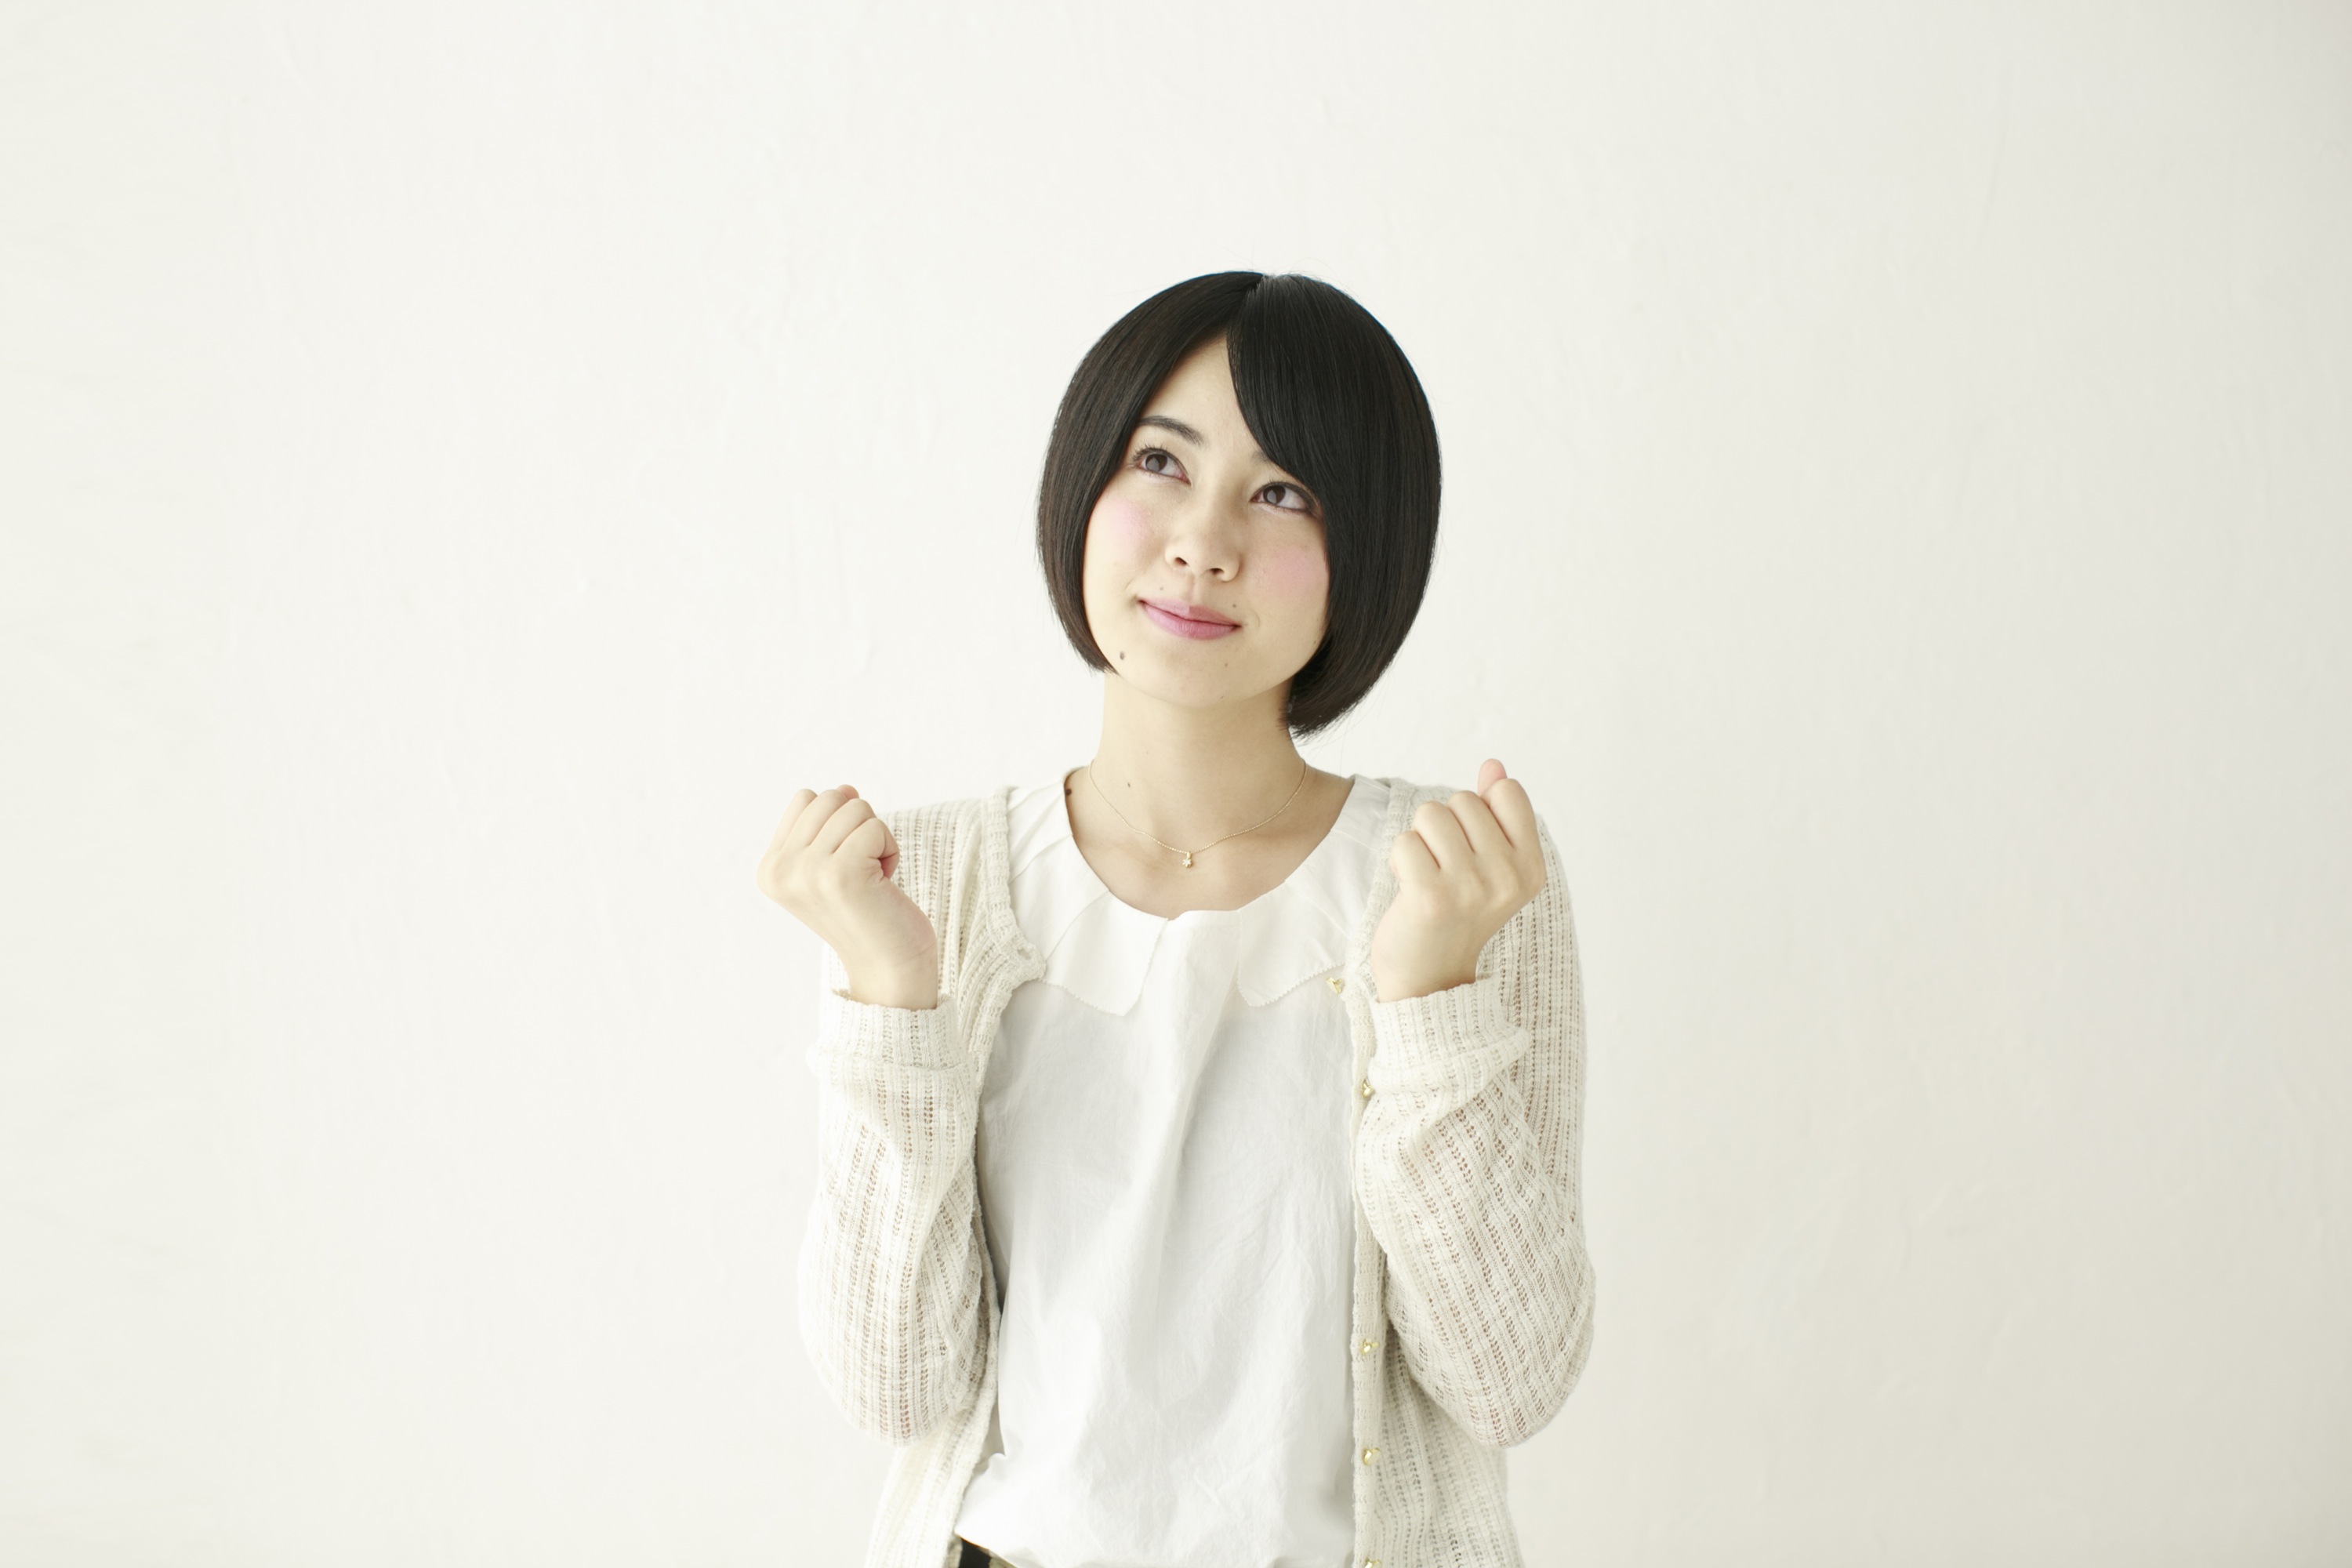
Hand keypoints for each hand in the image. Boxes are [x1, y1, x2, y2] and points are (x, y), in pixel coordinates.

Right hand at [755, 786, 939, 1009]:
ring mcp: (807, 872)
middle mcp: (779, 870)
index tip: (842, 866)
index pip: (806, 799)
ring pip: (855, 807)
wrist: (889, 966)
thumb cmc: (867, 912)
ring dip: (876, 839)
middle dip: (858, 827)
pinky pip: (876, 826)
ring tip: (872, 879)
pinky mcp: (840, 874)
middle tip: (861, 872)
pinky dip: (890, 850)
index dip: (837, 824)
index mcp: (769, 868)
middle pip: (830, 797)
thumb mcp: (833, 862)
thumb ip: (828, 822)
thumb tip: (845, 788)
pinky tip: (884, 884)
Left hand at [1369, 759, 1546, 1002]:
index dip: (1478, 813)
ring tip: (1427, 878)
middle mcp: (1509, 877)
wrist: (1430, 980)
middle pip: (1462, 800)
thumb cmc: (1456, 914)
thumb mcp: (1490, 865)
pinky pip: (1404, 841)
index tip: (1473, 852)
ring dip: (1419, 842)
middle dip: (1444, 829)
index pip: (1506, 791)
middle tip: (1445, 872)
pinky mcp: (1431, 897)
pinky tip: (1409, 890)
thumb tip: (1493, 765)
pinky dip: (1399, 862)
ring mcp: (1471, 888)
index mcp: (1531, 867)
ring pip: (1430, 814)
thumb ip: (1496, 812)